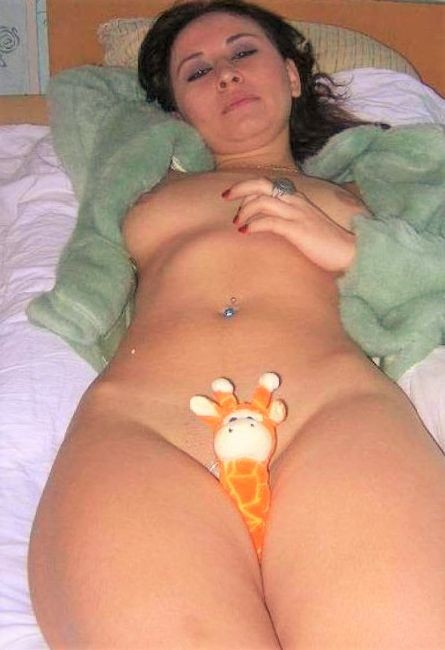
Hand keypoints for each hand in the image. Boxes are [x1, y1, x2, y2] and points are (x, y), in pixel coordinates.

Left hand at [223, 177, 355, 272]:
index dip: (246, 187)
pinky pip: (269, 221)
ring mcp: (297, 214)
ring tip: (238, 224)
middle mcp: (296, 201)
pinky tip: (246, 232)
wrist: (349, 252)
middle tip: (225, 197)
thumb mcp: (304, 225)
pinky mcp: (297, 229)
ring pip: (262, 201)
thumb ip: (287, 219)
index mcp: (297, 198)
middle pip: (261, 184)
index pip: (266, 183)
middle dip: (240, 188)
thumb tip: (265, 223)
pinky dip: (253, 225)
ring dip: (245, 211)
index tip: (231, 197)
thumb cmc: (326, 242)